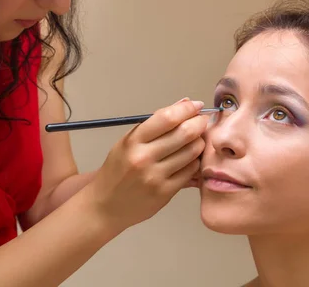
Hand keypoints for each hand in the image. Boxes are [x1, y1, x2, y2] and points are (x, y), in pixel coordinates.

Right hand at [86, 98, 207, 231]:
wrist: (105, 205)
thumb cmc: (118, 170)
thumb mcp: (127, 142)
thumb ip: (155, 124)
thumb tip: (184, 103)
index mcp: (133, 141)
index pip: (166, 118)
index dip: (186, 109)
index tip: (196, 105)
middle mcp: (144, 158)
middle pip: (184, 133)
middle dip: (199, 123)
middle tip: (203, 121)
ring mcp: (155, 177)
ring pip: (192, 152)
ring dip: (200, 142)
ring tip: (197, 140)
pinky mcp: (165, 193)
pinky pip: (191, 171)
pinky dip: (195, 161)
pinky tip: (191, 159)